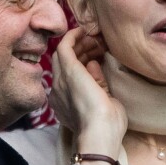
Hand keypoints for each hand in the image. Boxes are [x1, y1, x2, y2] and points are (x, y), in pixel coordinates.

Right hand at [50, 27, 126, 159]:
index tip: (97, 57)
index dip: (82, 63)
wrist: (100, 133)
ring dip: (79, 44)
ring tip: (95, 40)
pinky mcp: (67, 70)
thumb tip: (93, 63)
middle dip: (80, 51)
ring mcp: (60, 80)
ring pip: (63, 53)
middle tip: (97, 46)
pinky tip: (85, 31)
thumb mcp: (104, 103)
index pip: (69, 76)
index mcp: (65, 103)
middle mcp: (58, 91)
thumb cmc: (107, 127)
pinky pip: (64, 45)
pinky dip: (73, 36)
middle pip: (63, 62)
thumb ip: (98, 84)